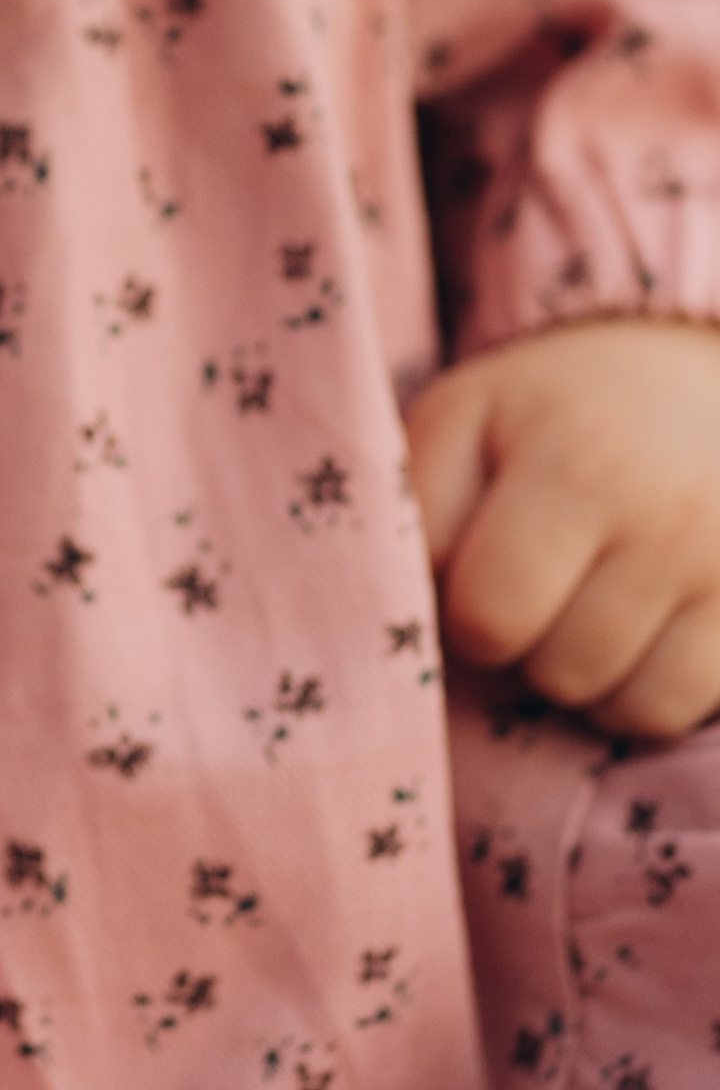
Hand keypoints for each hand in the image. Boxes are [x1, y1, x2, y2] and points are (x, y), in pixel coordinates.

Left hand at [407, 316, 719, 739]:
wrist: (695, 378)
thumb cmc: (553, 406)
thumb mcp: (467, 413)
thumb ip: (418, 500)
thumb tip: (400, 602)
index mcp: (576, 462)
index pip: (487, 617)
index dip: (463, 615)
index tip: (473, 578)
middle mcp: (667, 521)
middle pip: (557, 672)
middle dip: (526, 647)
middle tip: (534, 590)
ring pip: (624, 708)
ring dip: (586, 679)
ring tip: (582, 610)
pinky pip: (680, 711)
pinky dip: (645, 694)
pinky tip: (635, 636)